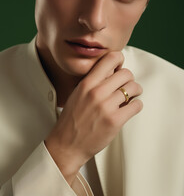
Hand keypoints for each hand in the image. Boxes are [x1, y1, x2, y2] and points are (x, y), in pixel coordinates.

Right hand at [45, 51, 142, 184]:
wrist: (67, 144)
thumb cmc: (72, 120)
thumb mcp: (77, 94)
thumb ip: (93, 81)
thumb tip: (112, 72)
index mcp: (87, 83)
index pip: (110, 59)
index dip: (119, 60)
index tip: (120, 66)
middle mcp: (97, 92)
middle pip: (126, 73)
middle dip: (129, 79)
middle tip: (128, 84)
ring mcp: (106, 106)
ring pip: (133, 88)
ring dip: (135, 91)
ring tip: (131, 96)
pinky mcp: (115, 121)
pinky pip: (136, 105)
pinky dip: (136, 105)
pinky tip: (130, 108)